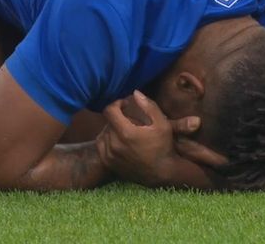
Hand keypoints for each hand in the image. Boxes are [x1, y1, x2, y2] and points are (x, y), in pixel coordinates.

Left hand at [96, 91, 225, 188]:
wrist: (162, 173)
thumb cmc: (163, 146)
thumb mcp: (162, 123)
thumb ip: (149, 106)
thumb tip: (135, 92)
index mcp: (126, 133)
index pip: (109, 111)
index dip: (116, 104)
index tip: (124, 105)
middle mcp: (115, 145)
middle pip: (108, 122)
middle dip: (117, 118)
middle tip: (129, 119)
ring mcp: (110, 156)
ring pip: (103, 134)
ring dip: (111, 129)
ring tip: (125, 130)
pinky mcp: (109, 164)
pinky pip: (101, 146)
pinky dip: (107, 141)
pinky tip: (119, 141)